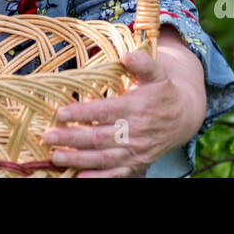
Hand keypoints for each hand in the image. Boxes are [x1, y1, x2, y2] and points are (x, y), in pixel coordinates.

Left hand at [42, 44, 203, 177]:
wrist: (184, 117)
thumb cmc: (163, 91)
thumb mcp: (158, 72)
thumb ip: (143, 63)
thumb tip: (126, 55)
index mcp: (137, 107)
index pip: (105, 111)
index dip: (82, 113)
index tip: (60, 113)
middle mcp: (136, 131)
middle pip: (99, 137)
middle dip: (72, 138)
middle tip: (48, 136)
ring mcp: (136, 150)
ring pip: (104, 158)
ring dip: (78, 159)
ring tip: (56, 157)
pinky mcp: (137, 163)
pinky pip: (116, 174)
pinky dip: (98, 178)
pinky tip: (79, 177)